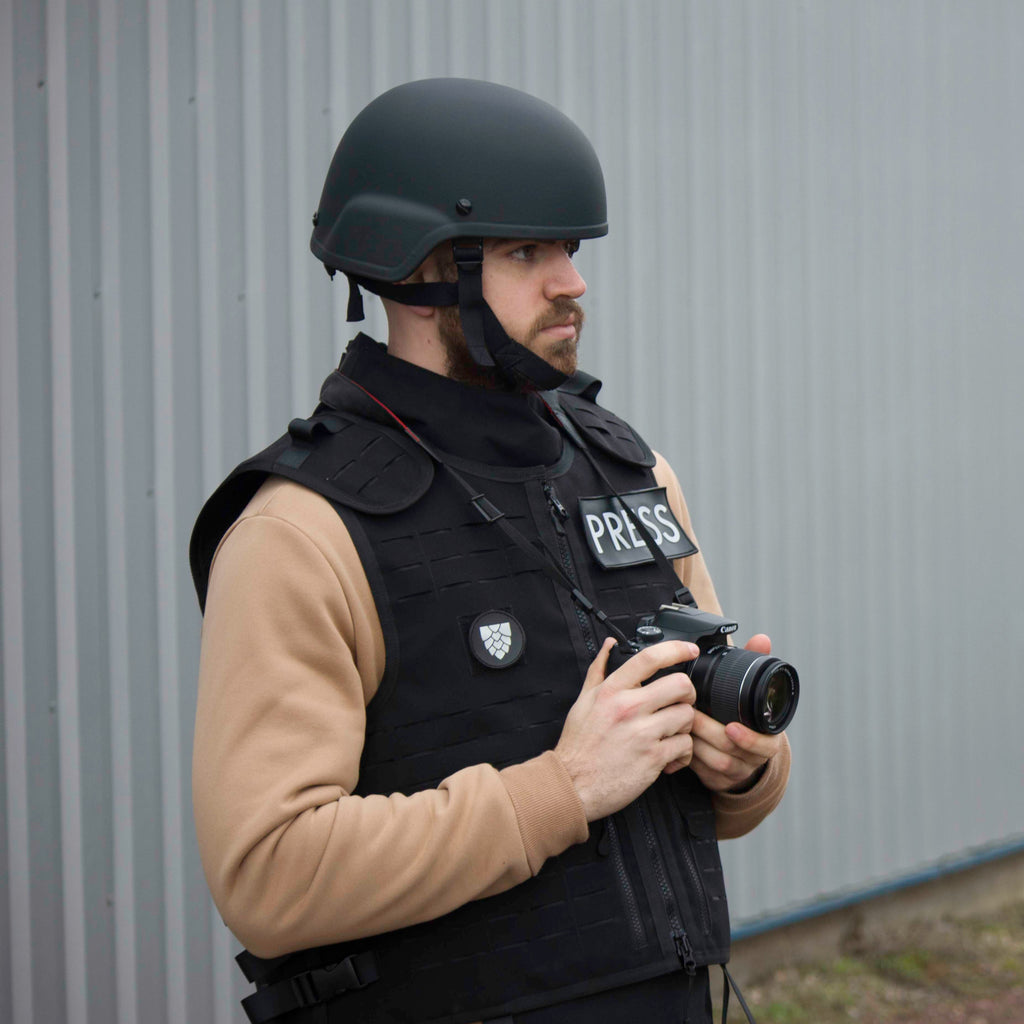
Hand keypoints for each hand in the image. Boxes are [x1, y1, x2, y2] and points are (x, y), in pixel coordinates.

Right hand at [554, 637, 698, 820]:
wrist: (572, 784)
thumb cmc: (579, 744)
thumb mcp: (583, 701)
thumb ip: (598, 670)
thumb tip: (609, 645)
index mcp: (611, 690)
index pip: (649, 658)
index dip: (676, 649)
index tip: (690, 650)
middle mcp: (628, 707)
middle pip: (680, 685)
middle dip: (686, 694)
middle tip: (679, 703)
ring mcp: (642, 733)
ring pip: (687, 715)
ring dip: (685, 725)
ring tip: (672, 733)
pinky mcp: (653, 758)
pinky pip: (685, 746)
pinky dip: (683, 752)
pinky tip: (670, 756)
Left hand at [686, 633, 785, 791]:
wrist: (739, 748)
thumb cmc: (742, 713)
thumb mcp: (749, 691)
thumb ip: (754, 665)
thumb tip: (762, 639)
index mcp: (767, 738)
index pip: (765, 745)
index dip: (749, 739)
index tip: (731, 727)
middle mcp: (753, 759)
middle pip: (732, 752)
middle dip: (710, 733)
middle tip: (693, 715)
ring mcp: (735, 772)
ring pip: (714, 763)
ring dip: (696, 743)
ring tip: (682, 723)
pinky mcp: (715, 779)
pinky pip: (700, 771)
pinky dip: (688, 756)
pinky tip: (676, 738)